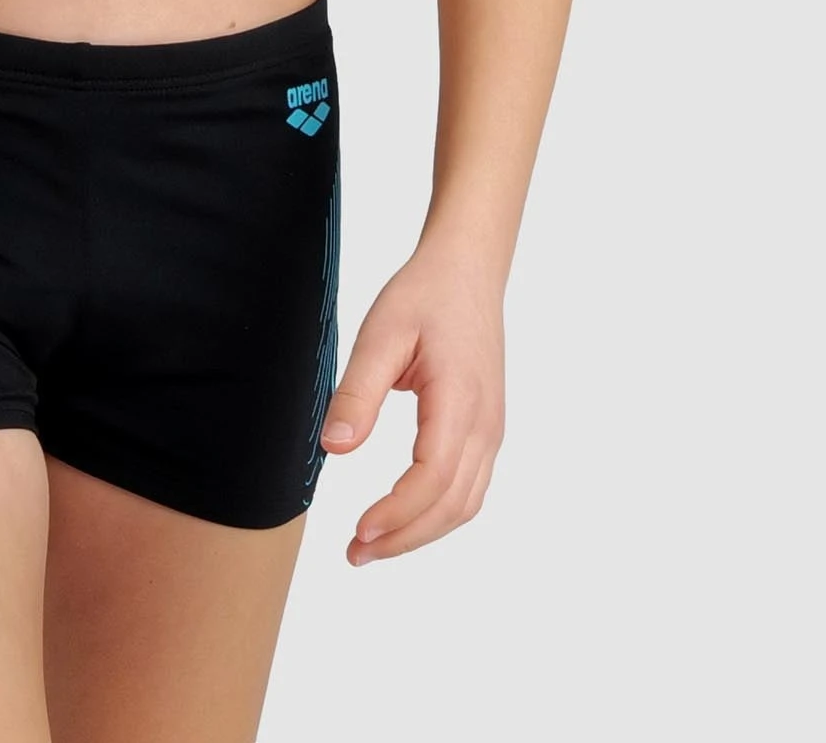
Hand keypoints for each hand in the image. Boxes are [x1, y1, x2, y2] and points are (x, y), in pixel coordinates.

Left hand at [318, 243, 505, 565]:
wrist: (468, 271)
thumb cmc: (423, 296)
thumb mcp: (380, 335)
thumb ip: (358, 392)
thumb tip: (334, 448)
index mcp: (459, 401)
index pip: (433, 478)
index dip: (397, 513)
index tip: (357, 530)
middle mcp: (484, 424)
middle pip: (451, 504)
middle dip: (403, 537)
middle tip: (354, 553)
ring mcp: (491, 430)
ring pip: (464, 504)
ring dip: (421, 532)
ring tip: (372, 545)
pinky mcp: (486, 429)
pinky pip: (469, 488)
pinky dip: (438, 514)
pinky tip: (405, 517)